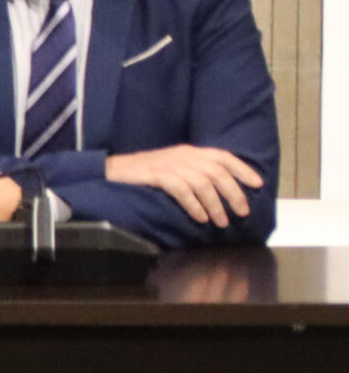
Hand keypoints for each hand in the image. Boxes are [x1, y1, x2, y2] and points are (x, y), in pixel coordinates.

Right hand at [104, 145, 260, 226]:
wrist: (114, 170)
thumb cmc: (146, 172)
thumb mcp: (174, 165)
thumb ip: (195, 171)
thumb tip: (220, 188)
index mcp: (191, 151)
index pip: (223, 157)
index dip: (243, 169)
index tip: (257, 184)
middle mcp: (184, 155)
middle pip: (217, 173)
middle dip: (233, 194)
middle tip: (242, 212)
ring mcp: (171, 165)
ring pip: (203, 184)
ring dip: (215, 205)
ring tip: (221, 221)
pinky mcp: (158, 175)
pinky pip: (183, 191)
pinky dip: (194, 205)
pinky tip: (201, 218)